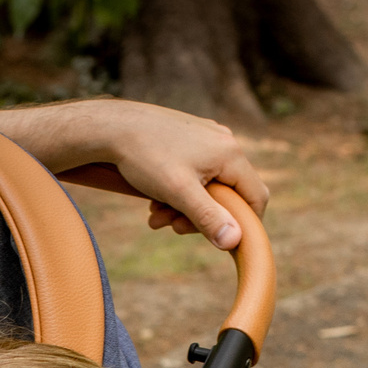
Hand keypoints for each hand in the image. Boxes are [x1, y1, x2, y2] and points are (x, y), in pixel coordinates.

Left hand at [98, 99, 271, 250]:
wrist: (111, 126)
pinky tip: (155, 199)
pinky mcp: (189, 138)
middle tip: (172, 227)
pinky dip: (178, 192)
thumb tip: (234, 242)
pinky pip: (195, 173)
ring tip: (156, 215)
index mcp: (230, 153)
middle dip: (201, 217)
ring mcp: (207, 138)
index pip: (256, 197)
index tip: (222, 241)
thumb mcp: (178, 193)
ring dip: (184, 207)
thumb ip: (208, 218)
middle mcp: (224, 142)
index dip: (244, 224)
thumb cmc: (145, 156)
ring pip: (208, 186)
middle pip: (228, 194)